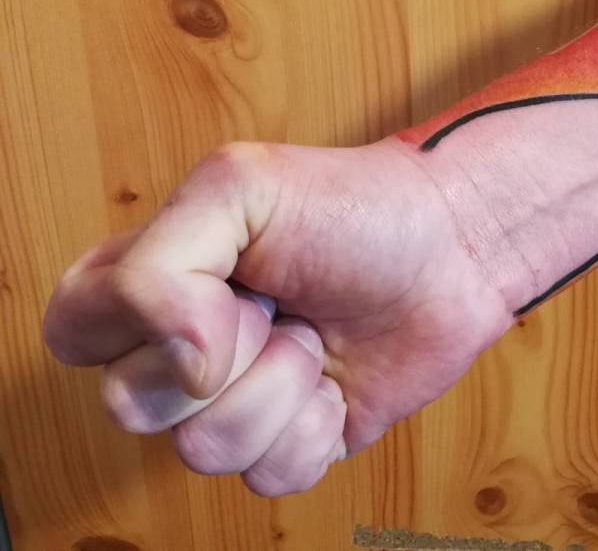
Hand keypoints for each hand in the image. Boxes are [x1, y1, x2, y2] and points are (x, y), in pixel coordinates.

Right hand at [42, 138, 511, 495]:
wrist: (455, 247)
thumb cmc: (355, 207)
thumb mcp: (238, 188)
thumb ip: (159, 266)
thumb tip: (179, 367)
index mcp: (154, 279)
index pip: (75, 328)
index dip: (138, 320)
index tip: (219, 286)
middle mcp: (183, 348)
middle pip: (132, 405)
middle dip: (227, 352)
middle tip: (278, 303)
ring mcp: (238, 401)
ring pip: (202, 451)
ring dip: (280, 386)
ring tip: (316, 335)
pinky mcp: (292, 441)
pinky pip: (268, 477)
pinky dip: (315, 426)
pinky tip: (339, 382)